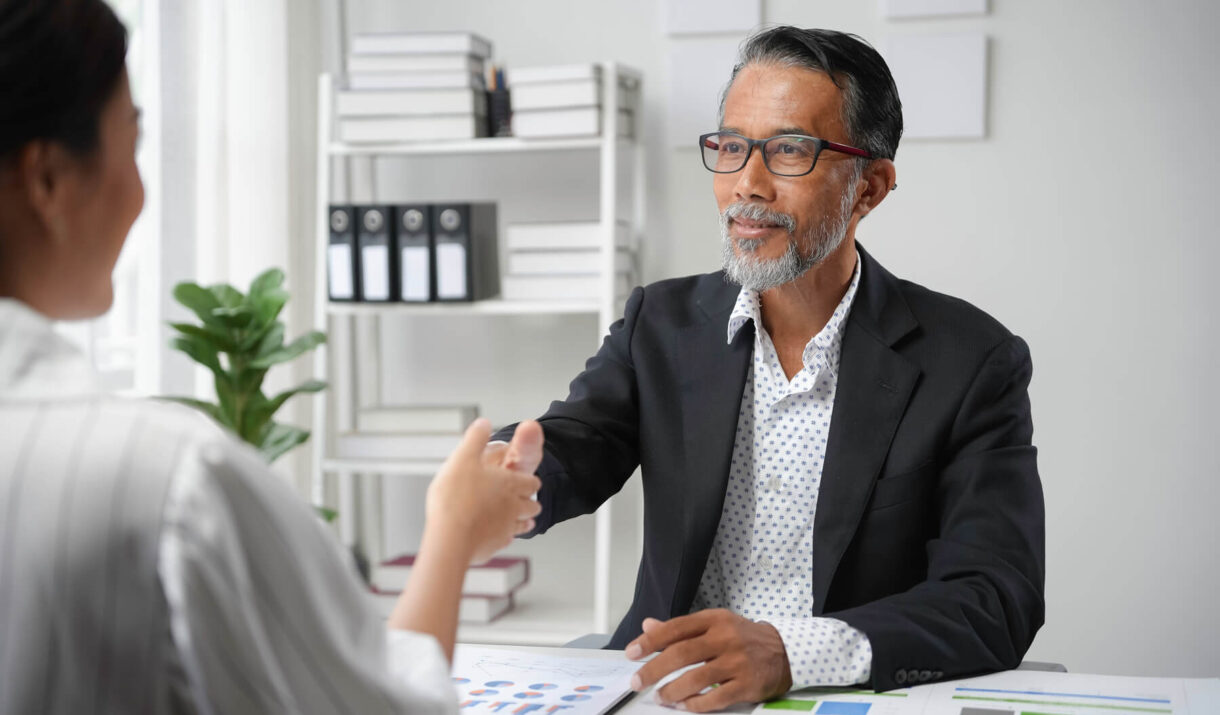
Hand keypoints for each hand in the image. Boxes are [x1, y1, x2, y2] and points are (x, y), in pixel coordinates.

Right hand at [425, 418, 542, 563]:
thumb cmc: (455, 498)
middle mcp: (513, 506)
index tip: (526, 480)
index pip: (531, 482)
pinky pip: (506, 540)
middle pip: (532, 504)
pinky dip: (505, 537)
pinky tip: (498, 536)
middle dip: (530, 500)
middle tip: (526, 499)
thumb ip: (475, 439)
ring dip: (523, 520)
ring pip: (524, 524)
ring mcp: (506, 528)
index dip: (529, 480)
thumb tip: (483, 423)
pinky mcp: (495, 545)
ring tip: (519, 519)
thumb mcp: (463, 458)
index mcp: (510, 484)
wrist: (450, 538)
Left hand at [625, 610, 792, 711]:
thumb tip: (647, 625)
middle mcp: (725, 638)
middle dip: (654, 670)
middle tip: (638, 682)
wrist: (785, 651)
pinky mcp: (748, 685)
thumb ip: (681, 628)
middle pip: (682, 654)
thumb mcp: (714, 625)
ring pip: (696, 678)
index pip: (676, 628)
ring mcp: (738, 662)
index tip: (631, 653)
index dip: (651, 641)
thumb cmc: (741, 638)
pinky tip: (685, 706)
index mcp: (714, 620)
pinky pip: (716, 698)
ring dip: (673, 691)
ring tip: (660, 697)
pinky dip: (696, 704)